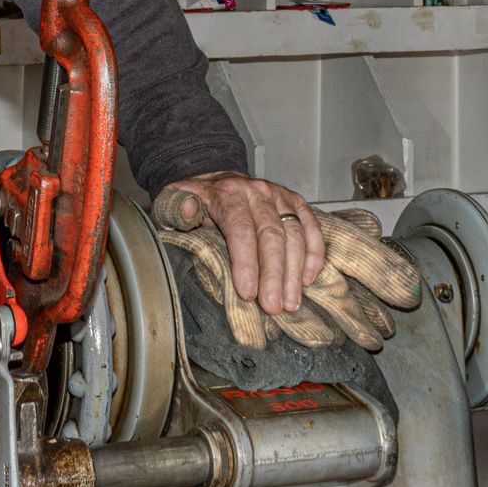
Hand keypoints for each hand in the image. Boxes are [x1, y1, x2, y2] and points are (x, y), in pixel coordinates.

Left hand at [158, 171, 326, 315]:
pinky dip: (313, 254)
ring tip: (291, 303)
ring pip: (294, 234)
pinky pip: (311, 228)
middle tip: (273, 307)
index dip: (246, 263)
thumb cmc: (196, 200)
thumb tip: (187, 211)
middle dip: (274, 275)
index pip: (241, 229)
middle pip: (272, 236)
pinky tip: (307, 280)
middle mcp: (258, 191)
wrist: (218, 178)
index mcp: (228, 193)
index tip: (248, 294)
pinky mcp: (296, 202)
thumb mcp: (174, 200)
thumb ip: (173, 207)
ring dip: (294, 271)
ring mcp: (280, 195)